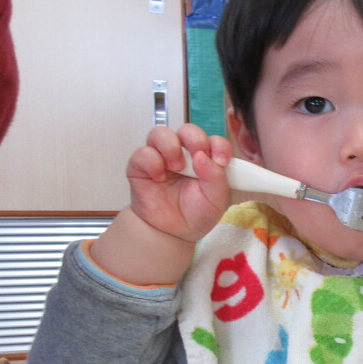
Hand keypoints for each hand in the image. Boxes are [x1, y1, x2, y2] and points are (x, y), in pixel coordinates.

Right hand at [90, 124, 232, 285]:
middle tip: (198, 157)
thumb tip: (203, 156)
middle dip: (195, 139)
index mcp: (206, 159)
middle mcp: (184, 153)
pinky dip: (152, 162)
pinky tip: (159, 178)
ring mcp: (161, 158)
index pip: (214, 140)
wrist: (173, 233)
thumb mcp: (216, 200)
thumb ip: (216, 178)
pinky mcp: (141, 167)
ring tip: (177, 168)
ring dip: (171, 146)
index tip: (221, 161)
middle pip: (188, 130)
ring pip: (161, 133)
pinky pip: (143, 153)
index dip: (219, 146)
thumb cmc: (196, 214)